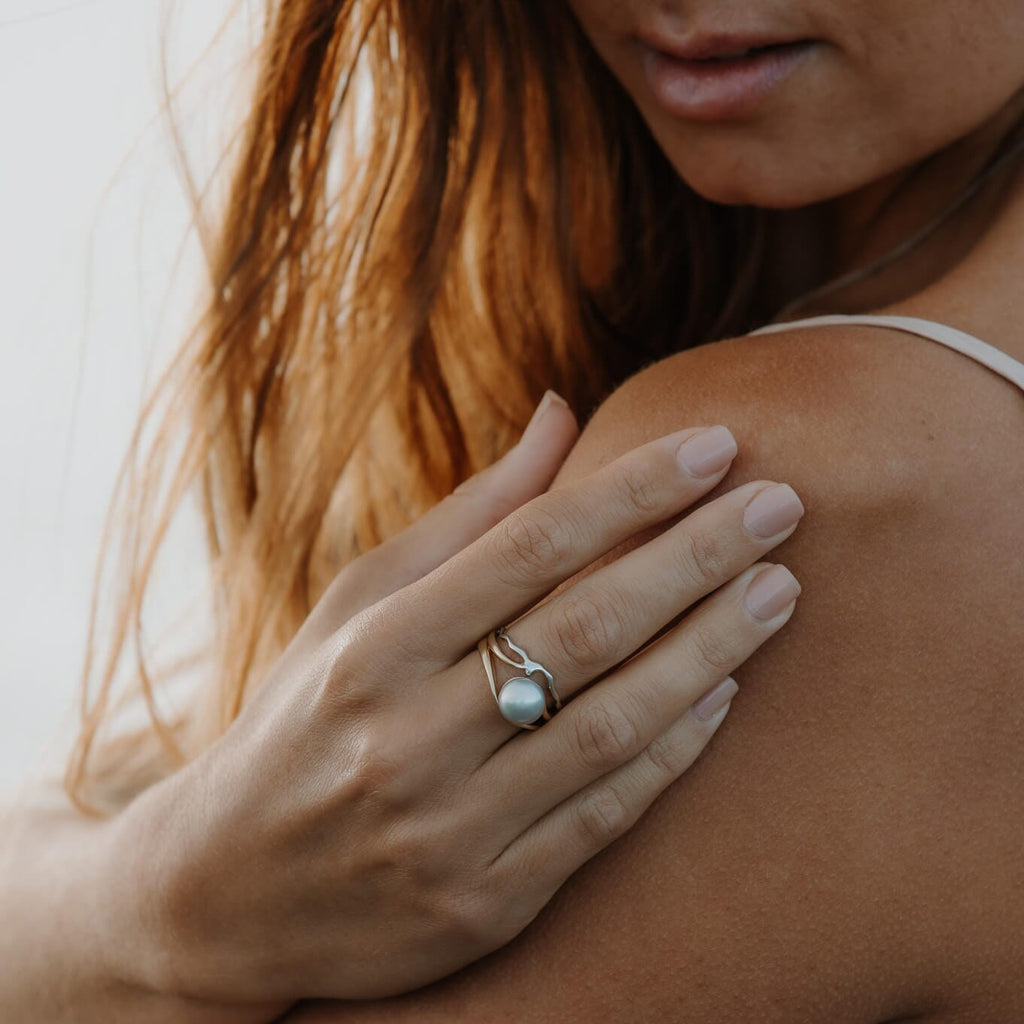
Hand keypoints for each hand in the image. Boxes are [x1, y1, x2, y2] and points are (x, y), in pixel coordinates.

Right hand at [106, 399, 803, 1010]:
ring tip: (782, 589)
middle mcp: (408, 733)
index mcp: (373, 645)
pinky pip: (603, 817)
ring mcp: (448, 826)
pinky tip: (730, 695)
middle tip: (784, 503)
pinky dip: (675, 752)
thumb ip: (465, 517)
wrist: (225, 889)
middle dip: (695, 556)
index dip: (630, 490)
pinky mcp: (483, 901)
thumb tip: (560, 413)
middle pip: (585, 626)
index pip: (528, 546)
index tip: (715, 446)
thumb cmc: (302, 716)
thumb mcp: (357, 606)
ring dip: (710, 651)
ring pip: (610, 723)